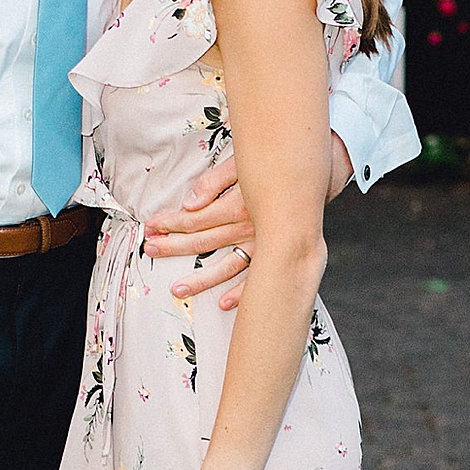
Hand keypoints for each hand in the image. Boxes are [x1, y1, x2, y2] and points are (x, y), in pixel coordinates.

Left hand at [142, 138, 351, 311]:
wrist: (319, 176)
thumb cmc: (277, 166)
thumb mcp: (244, 165)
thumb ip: (216, 182)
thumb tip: (189, 203)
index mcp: (239, 206)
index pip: (195, 218)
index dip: (170, 223)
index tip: (150, 226)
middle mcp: (250, 229)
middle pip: (204, 243)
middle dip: (173, 247)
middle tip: (150, 250)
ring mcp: (264, 245)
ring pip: (227, 266)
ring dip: (201, 279)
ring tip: (177, 289)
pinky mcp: (278, 254)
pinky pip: (258, 279)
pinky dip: (242, 293)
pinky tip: (223, 304)